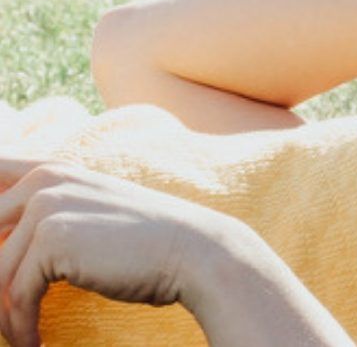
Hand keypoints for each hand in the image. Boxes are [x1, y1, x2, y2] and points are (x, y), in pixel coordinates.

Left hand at [0, 158, 240, 345]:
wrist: (194, 253)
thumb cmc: (143, 245)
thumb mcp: (88, 215)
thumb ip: (42, 219)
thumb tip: (0, 260)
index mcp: (49, 170)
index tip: (2, 273)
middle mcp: (44, 180)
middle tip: (6, 316)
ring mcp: (48, 206)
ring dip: (4, 318)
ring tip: (22, 337)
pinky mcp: (53, 240)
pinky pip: (15, 296)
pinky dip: (21, 328)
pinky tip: (35, 343)